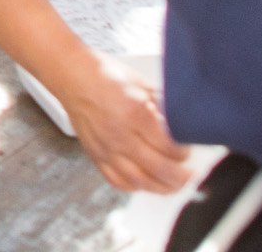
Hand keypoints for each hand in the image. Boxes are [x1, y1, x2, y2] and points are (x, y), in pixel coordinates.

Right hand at [54, 54, 192, 193]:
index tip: (188, 149)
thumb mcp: (141, 84)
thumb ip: (163, 105)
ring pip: (140, 181)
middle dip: (180, 176)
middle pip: (159, 168)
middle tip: (189, 174)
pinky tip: (145, 181)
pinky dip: (136, 186)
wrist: (72, 76)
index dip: (184, 152)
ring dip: (161, 187)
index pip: (169, 146)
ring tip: (173, 183)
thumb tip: (184, 123)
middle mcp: (120, 134)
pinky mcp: (95, 155)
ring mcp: (106, 148)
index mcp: (134, 112)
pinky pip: (118, 181)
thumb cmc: (106, 75)